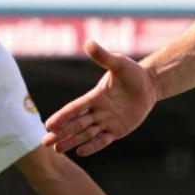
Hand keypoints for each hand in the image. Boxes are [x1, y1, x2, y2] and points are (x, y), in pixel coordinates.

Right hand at [43, 40, 156, 155]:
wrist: (149, 85)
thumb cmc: (133, 73)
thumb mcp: (119, 63)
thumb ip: (103, 56)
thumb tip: (89, 42)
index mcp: (95, 96)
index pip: (75, 108)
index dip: (63, 116)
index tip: (49, 124)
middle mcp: (97, 111)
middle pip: (76, 124)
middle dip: (61, 133)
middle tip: (45, 142)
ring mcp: (106, 122)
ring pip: (86, 134)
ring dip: (72, 141)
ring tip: (57, 149)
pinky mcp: (117, 130)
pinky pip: (103, 140)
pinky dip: (92, 146)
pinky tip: (80, 152)